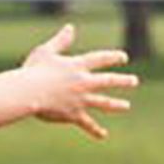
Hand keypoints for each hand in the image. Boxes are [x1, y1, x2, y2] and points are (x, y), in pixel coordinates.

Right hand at [20, 24, 137, 139]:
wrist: (29, 93)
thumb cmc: (34, 70)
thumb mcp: (46, 51)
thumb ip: (61, 40)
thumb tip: (71, 28)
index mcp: (77, 66)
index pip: (100, 59)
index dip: (113, 57)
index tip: (123, 57)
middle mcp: (83, 82)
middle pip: (108, 81)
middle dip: (123, 81)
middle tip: (134, 81)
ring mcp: (81, 99)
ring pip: (103, 102)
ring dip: (116, 105)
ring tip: (127, 106)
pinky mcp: (74, 114)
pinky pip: (87, 123)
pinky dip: (95, 130)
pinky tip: (103, 135)